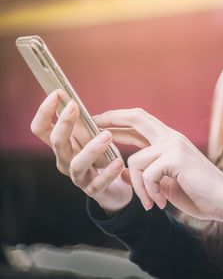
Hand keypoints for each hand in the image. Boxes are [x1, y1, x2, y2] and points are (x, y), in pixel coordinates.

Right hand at [31, 90, 132, 213]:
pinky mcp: (95, 190)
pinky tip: (119, 162)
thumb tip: (72, 100)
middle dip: (64, 123)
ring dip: (91, 148)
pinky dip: (109, 172)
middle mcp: (65, 161)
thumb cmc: (101, 157)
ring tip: (107, 135)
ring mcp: (79, 177)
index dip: (44, 112)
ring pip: (77, 164)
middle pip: (57, 143)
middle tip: (75, 106)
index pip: (41, 129)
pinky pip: (99, 182)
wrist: (114, 188)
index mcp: (62, 146)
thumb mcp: (91, 137)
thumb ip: (82, 124)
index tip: (56, 93)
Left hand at [94, 108, 222, 224]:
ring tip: (151, 202)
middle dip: (112, 120)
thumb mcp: (168, 184)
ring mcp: (175, 145)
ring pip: (135, 160)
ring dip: (138, 187)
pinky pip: (146, 174)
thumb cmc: (200, 194)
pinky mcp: (176, 157)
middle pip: (137, 118)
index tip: (100, 121)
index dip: (120, 120)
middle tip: (92, 125)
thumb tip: (125, 173)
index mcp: (171, 141)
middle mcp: (173, 138)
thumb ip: (149, 174)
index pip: (141, 123)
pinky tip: (161, 202)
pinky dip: (150, 192)